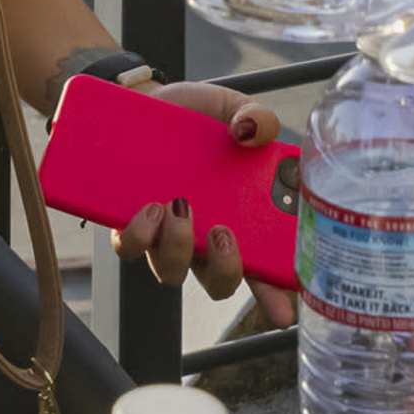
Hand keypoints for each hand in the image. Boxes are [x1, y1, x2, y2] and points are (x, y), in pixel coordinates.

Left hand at [115, 82, 298, 326]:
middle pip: (218, 282)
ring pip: (171, 271)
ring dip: (178, 247)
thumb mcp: (232, 110)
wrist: (145, 102)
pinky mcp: (129, 222)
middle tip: (222, 232)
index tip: (284, 311)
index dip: (274, 296)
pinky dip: (139, 236)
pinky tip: (146, 206)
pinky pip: (130, 248)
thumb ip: (256, 118)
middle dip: (225, 268)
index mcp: (240, 219)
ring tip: (177, 205)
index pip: (263, 267)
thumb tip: (254, 132)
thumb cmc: (196, 117)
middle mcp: (203, 238)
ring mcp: (166, 234)